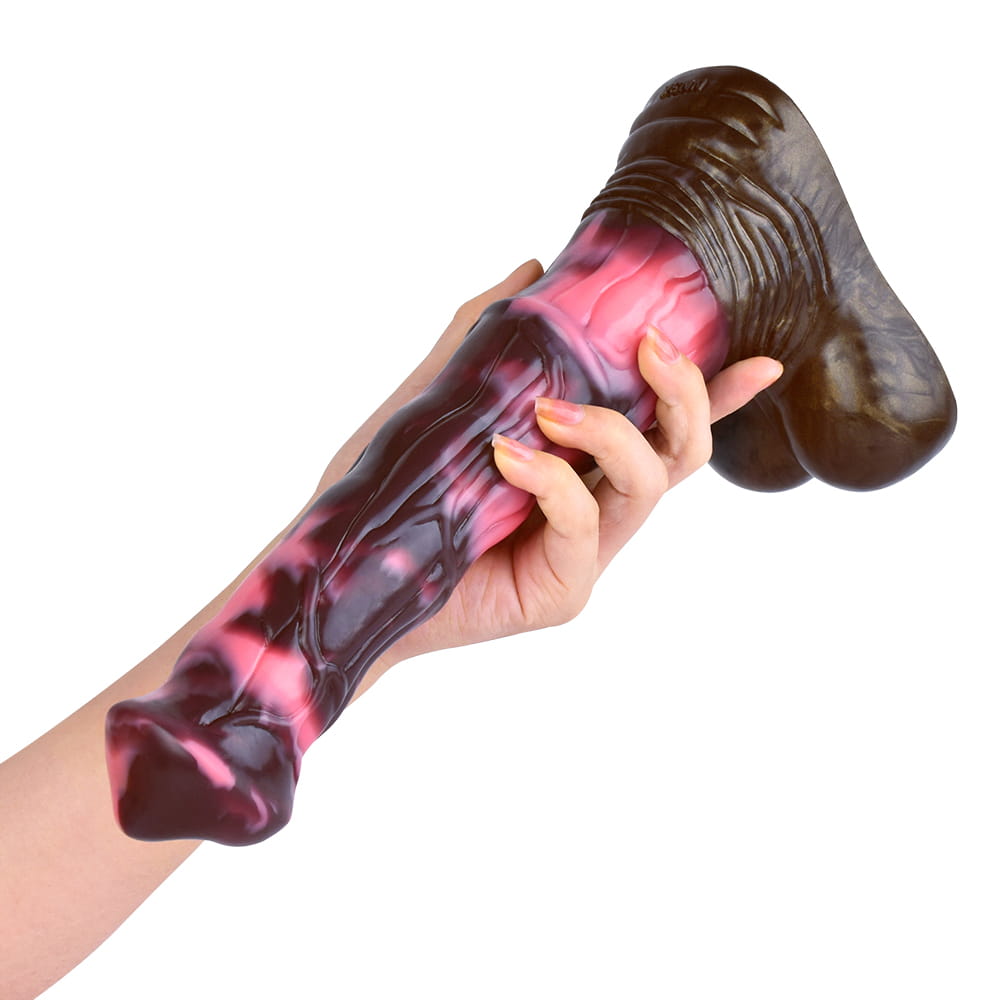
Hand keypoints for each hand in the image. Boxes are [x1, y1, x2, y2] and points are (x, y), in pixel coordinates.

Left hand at [331, 261, 781, 688]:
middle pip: (683, 452)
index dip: (720, 397)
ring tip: (550, 410)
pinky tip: (508, 456)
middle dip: (686, 394)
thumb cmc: (398, 485)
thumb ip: (487, 336)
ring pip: (649, 484)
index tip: (761, 358)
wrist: (353, 564)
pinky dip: (553, 480)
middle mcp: (597, 504)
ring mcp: (586, 552)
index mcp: (583, 463)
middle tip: (651, 344)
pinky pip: (585, 525)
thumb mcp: (441, 394)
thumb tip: (535, 268)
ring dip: (611, 430)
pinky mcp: (562, 589)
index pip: (664, 425)